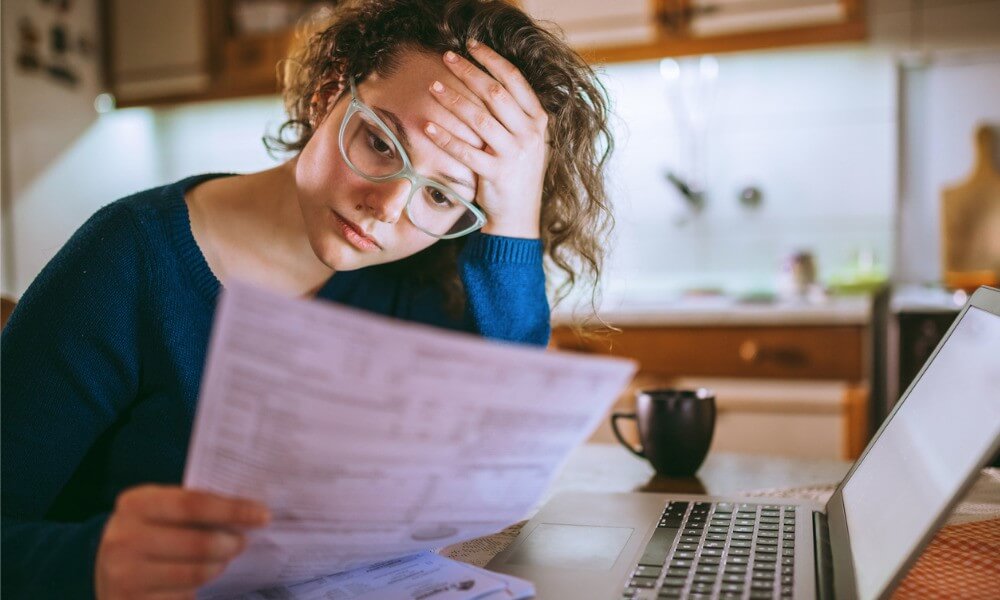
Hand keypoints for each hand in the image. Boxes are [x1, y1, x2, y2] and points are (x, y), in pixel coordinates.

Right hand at [95, 485, 269, 599]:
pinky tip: (197, 580)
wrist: (105, 568)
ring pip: (197, 574)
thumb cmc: (149, 531)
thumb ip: (196, 507)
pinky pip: (184, 597)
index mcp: (136, 504)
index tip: (262, 515)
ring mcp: (125, 576)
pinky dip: (198, 589)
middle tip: (243, 541)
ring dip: (219, 566)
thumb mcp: (161, 510)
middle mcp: (124, 539)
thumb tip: (249, 511)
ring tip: (222, 559)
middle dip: (231, 543)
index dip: (232, 509)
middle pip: (200, 543)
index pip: (194, 504)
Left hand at [425, 40, 549, 238]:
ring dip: (453, 100)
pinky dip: (445, 138)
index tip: (471, 45)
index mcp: (538, 121)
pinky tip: (428, 126)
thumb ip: (514, 114)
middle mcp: (529, 135)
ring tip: (433, 86)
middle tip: (447, 57)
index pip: (515, 80)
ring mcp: (514, 155)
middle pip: (495, 93)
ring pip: (479, 119)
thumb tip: (488, 79)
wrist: (519, 216)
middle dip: (469, 72)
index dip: (492, 59)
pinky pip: (466, 151)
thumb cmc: (517, 173)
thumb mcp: (527, 140)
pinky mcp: (496, 175)